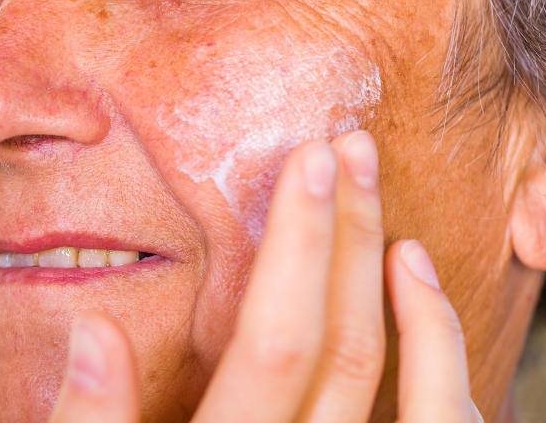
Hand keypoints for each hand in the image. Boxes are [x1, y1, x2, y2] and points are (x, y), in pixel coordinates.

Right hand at [48, 132, 482, 422]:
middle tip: (352, 148)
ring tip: (394, 224)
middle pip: (347, 351)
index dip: (300, 245)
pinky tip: (422, 317)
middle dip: (352, 237)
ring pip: (422, 405)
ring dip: (412, 304)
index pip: (276, 344)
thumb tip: (97, 331)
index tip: (311, 159)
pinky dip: (448, 377)